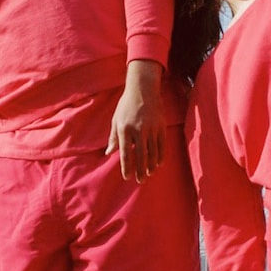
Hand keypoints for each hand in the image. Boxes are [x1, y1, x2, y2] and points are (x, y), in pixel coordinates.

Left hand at [105, 60, 164, 182]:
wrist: (143, 89)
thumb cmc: (126, 105)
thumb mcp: (116, 120)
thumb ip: (113, 138)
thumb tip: (108, 153)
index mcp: (124, 129)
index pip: (125, 152)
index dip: (126, 166)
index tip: (127, 177)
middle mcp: (138, 130)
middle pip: (140, 156)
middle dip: (140, 170)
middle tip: (140, 181)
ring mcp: (151, 128)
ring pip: (152, 152)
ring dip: (151, 165)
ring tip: (149, 174)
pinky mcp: (161, 126)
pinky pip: (161, 145)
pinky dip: (160, 156)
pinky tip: (158, 164)